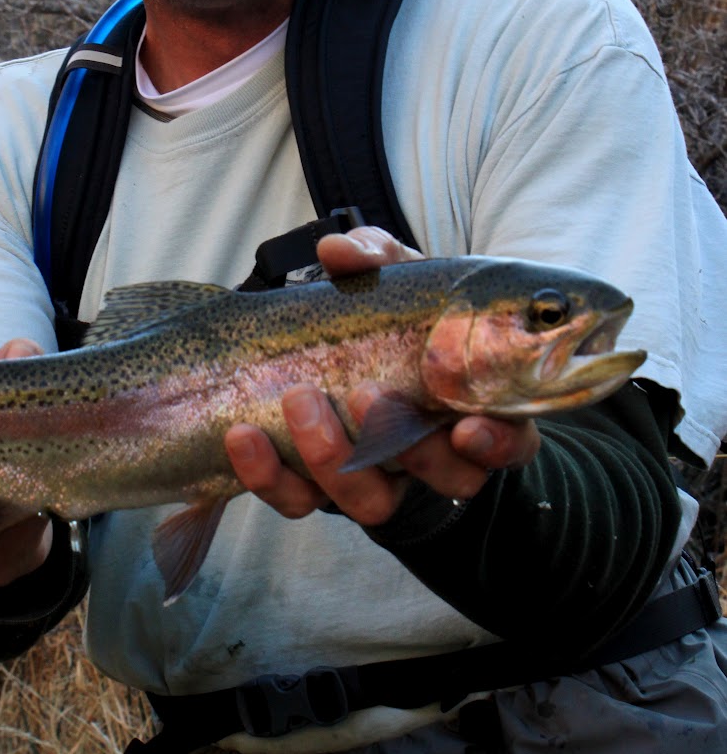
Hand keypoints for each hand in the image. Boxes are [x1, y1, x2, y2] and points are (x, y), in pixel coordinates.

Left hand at [225, 227, 540, 525]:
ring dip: (332, 457)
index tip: (468, 429)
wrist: (336, 358)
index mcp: (473, 405)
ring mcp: (378, 478)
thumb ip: (377, 259)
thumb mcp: (394, 283)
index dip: (497, 443)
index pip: (510, 441)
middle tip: (367, 393)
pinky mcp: (318, 490)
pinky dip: (268, 476)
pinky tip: (243, 438)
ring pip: (371, 502)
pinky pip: (298, 501)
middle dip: (409, 447)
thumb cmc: (388, 319)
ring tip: (298, 400)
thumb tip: (338, 251)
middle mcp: (435, 454)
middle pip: (445, 479)